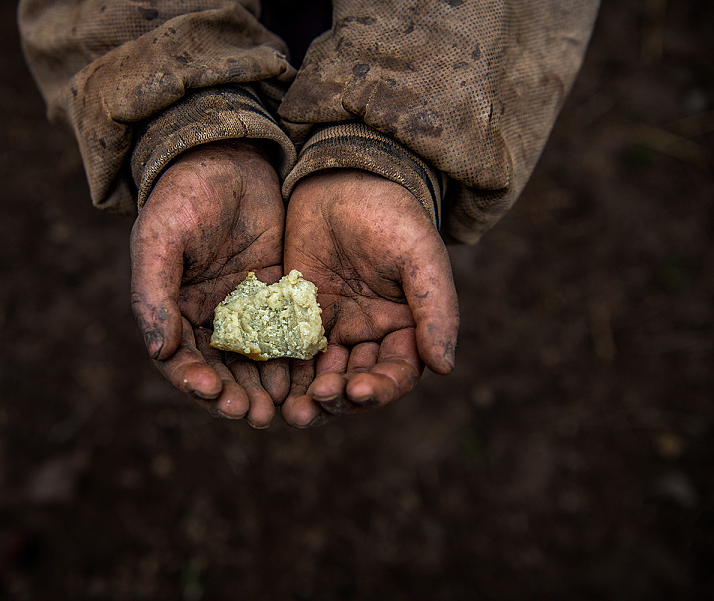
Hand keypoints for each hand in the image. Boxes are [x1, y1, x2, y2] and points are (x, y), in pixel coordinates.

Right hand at [130, 140, 288, 427]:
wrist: (226, 156)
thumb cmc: (183, 197)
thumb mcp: (160, 240)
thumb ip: (154, 295)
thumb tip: (158, 352)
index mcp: (174, 310)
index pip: (182, 361)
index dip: (195, 382)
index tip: (214, 394)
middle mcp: (210, 318)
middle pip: (223, 370)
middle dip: (238, 395)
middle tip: (258, 415)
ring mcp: (247, 308)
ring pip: (257, 359)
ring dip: (268, 386)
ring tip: (285, 408)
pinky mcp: (280, 294)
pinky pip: (288, 331)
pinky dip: (296, 356)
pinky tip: (310, 373)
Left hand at [281, 169, 458, 426]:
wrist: (344, 180)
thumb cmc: (391, 216)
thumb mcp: (419, 258)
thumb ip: (435, 309)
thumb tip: (444, 366)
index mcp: (406, 328)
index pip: (397, 373)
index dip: (380, 389)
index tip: (357, 391)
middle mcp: (370, 336)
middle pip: (356, 383)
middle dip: (338, 399)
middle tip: (315, 403)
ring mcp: (333, 328)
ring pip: (322, 376)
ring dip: (309, 397)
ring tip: (291, 411)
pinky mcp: (298, 317)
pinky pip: (292, 352)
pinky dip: (284, 372)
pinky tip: (269, 384)